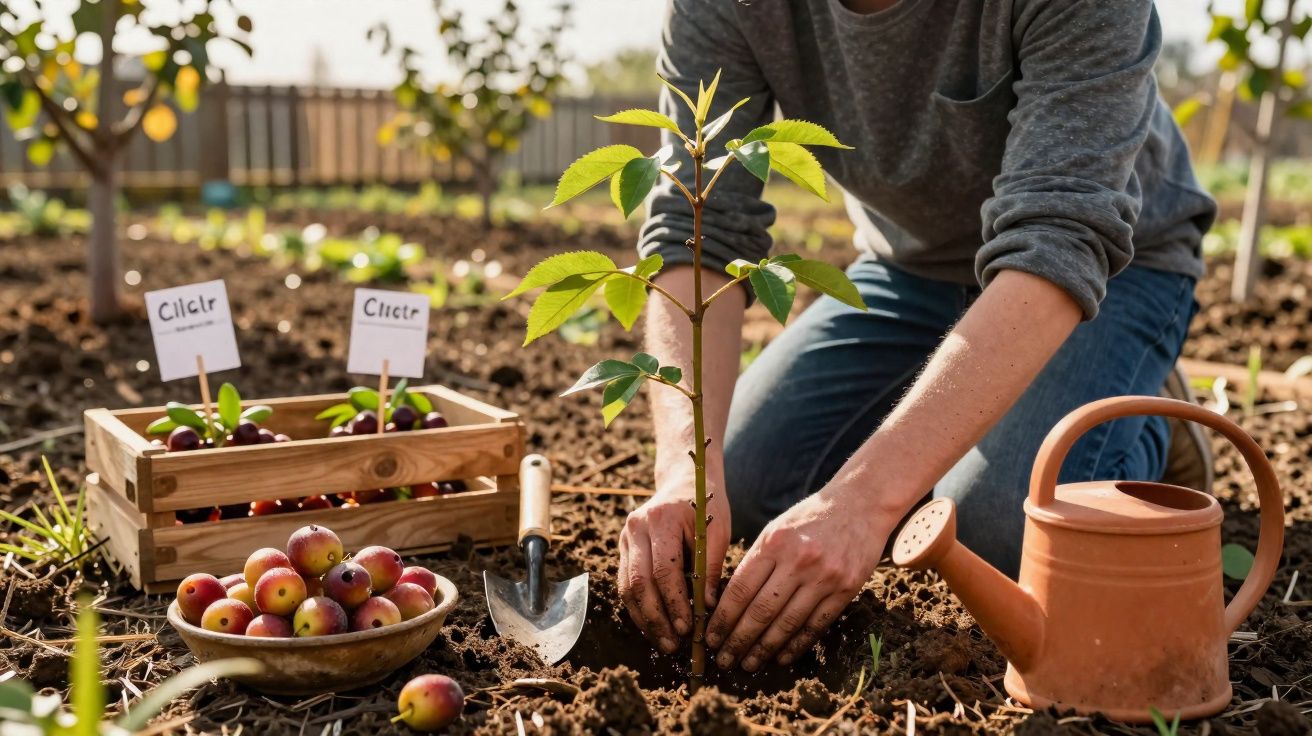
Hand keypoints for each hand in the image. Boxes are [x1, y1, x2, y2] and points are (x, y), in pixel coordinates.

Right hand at [618, 470, 730, 653]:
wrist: (684, 480)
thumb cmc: (706, 507)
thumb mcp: (717, 532)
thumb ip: (711, 568)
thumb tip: (708, 609)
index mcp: (662, 519)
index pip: (663, 570)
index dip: (674, 603)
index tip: (687, 627)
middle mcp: (637, 527)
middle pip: (639, 582)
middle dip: (656, 618)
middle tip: (672, 644)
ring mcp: (626, 536)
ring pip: (627, 587)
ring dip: (644, 619)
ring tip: (663, 642)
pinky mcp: (623, 546)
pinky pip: (625, 583)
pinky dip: (638, 608)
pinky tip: (653, 626)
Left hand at [705, 485, 892, 671]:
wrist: (860, 504)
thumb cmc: (810, 519)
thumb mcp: (776, 530)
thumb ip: (756, 562)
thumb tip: (728, 602)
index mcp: (774, 543)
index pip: (740, 589)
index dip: (723, 618)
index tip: (710, 637)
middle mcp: (799, 561)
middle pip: (761, 611)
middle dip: (738, 640)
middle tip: (723, 659)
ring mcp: (825, 576)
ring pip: (787, 623)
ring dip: (764, 649)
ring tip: (748, 664)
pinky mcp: (846, 589)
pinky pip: (816, 625)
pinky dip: (797, 645)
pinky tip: (781, 657)